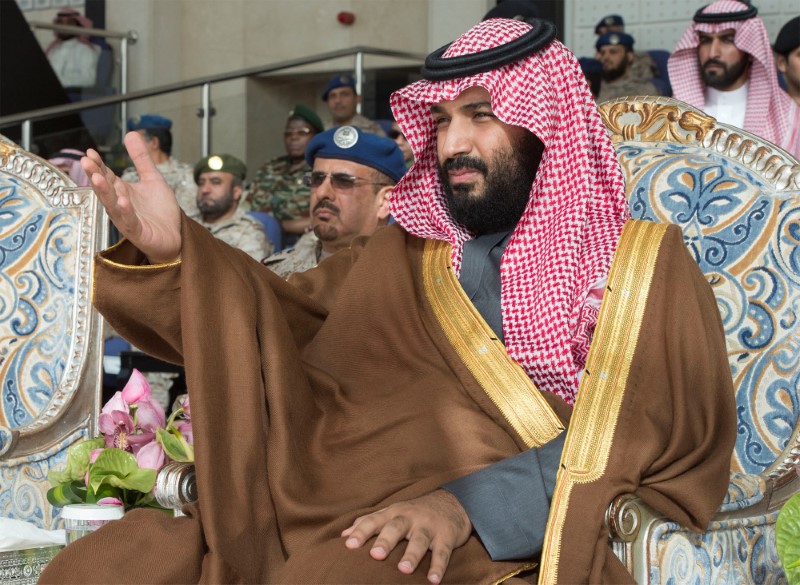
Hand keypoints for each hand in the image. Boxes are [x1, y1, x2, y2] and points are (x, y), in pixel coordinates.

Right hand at [81, 131, 181, 263]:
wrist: (175, 237)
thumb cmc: (161, 211)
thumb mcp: (153, 179)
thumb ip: (141, 159)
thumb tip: (130, 133)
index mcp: (122, 191)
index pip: (106, 175)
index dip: (98, 165)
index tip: (89, 152)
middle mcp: (120, 205)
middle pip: (105, 189)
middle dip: (95, 175)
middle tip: (85, 161)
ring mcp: (127, 219)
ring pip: (112, 205)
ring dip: (104, 192)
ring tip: (97, 178)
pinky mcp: (138, 232)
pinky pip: (130, 221)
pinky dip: (126, 211)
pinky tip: (123, 201)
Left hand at [341, 490, 471, 583]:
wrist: (452, 502)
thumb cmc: (414, 513)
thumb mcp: (392, 512)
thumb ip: (369, 522)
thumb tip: (342, 535)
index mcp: (393, 512)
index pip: (374, 520)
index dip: (361, 532)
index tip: (348, 545)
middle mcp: (410, 517)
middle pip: (396, 527)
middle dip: (386, 540)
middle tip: (376, 555)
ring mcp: (429, 526)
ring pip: (419, 539)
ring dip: (412, 554)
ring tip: (404, 570)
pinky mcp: (446, 536)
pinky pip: (442, 552)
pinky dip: (439, 566)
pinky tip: (433, 580)